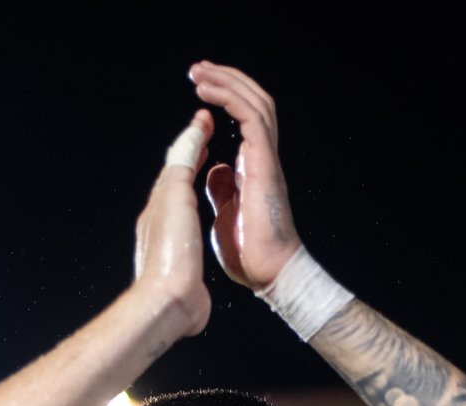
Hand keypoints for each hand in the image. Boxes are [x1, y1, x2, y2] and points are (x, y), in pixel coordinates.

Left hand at [133, 109, 213, 337]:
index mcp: (161, 201)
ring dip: (194, 180)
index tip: (206, 119)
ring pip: (183, 200)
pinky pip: (193, 226)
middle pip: (177, 178)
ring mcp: (172, 241)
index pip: (177, 160)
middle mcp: (162, 218)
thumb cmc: (173, 253)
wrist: (171, 302)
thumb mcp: (176, 197)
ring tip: (209, 168)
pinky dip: (201, 210)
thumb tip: (191, 135)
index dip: (193, 137)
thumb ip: (183, 164)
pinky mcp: (185, 262)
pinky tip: (211, 217)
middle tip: (207, 135)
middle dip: (192, 155)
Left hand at [189, 61, 300, 289]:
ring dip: (226, 82)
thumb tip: (216, 169)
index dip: (223, 101)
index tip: (200, 91)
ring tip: (200, 72)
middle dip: (225, 81)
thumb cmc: (249, 255)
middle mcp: (261, 160)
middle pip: (251, 104)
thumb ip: (222, 189)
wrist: (268, 274)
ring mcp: (265, 160)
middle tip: (198, 70)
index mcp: (252, 170)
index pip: (244, 121)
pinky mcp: (264, 165)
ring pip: (254, 103)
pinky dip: (229, 99)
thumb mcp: (226, 215)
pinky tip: (207, 93)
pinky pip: (251, 118)